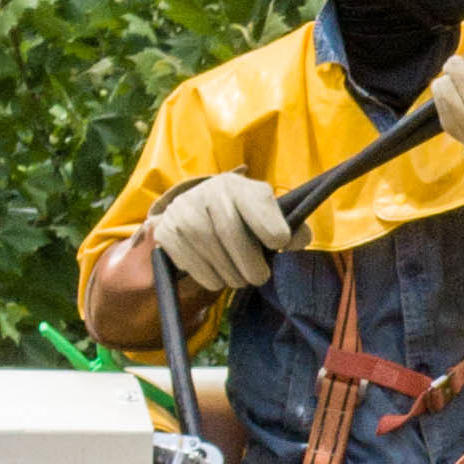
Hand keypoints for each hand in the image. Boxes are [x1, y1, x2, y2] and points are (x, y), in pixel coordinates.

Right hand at [147, 174, 292, 292]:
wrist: (197, 212)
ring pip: (210, 251)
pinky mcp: (166, 230)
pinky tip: (218, 275)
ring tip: (240, 278)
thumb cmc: (242, 218)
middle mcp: (208, 191)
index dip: (274, 230)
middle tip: (260, 277)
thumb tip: (297, 242)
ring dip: (231, 275)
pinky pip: (191, 263)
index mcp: (238, 185)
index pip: (259, 203)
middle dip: (251, 264)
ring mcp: (183, 210)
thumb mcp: (267, 215)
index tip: (280, 245)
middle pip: (231, 233)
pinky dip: (209, 277)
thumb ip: (292, 228)